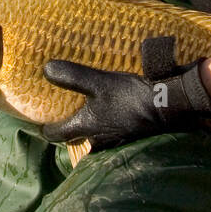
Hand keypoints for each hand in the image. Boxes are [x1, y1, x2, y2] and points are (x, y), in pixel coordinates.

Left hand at [40, 36, 210, 149]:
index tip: (41, 122)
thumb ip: (72, 77)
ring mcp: (117, 142)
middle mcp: (98, 141)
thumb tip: (46, 69)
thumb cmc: (130, 97)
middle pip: (76, 139)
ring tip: (91, 115)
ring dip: (92, 130)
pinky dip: (110, 128)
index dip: (46, 128)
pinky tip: (115, 117)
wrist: (169, 107)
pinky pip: (114, 136)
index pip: (56, 134)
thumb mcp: (100, 82)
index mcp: (86, 128)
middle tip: (66, 116)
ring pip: (96, 139)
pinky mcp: (133, 138)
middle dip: (71, 130)